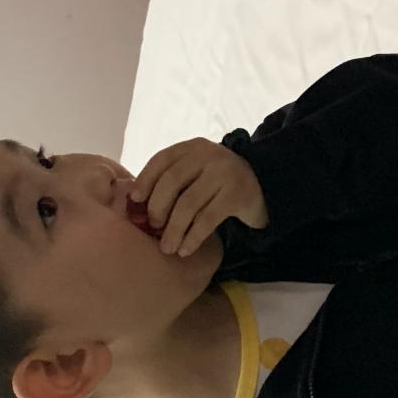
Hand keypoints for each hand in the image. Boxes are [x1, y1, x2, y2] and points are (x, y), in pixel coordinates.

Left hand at [133, 138, 269, 256]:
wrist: (262, 186)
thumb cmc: (217, 184)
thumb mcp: (196, 173)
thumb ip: (172, 180)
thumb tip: (136, 205)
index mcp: (193, 148)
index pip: (162, 159)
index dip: (145, 180)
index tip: (135, 201)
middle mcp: (209, 155)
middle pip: (172, 181)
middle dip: (157, 207)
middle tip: (153, 227)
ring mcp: (225, 173)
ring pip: (188, 204)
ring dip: (174, 230)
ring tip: (167, 247)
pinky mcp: (237, 195)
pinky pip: (207, 220)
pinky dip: (192, 237)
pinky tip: (185, 250)